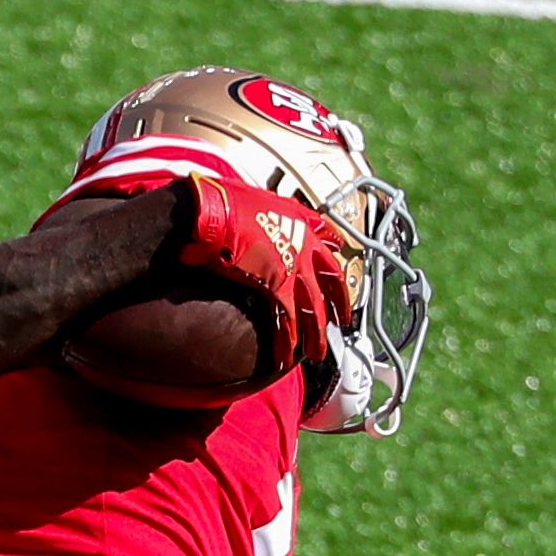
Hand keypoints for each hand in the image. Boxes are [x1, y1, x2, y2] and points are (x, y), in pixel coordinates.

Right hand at [177, 175, 354, 370]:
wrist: (214, 211)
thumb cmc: (228, 202)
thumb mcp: (263, 199)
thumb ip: (278, 212)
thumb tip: (274, 217)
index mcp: (304, 227)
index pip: (330, 252)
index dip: (335, 271)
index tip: (339, 285)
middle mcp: (305, 248)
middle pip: (330, 285)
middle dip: (337, 307)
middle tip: (341, 324)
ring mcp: (294, 268)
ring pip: (314, 308)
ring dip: (315, 334)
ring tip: (316, 353)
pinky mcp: (276, 286)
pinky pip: (288, 319)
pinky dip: (288, 340)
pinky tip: (286, 355)